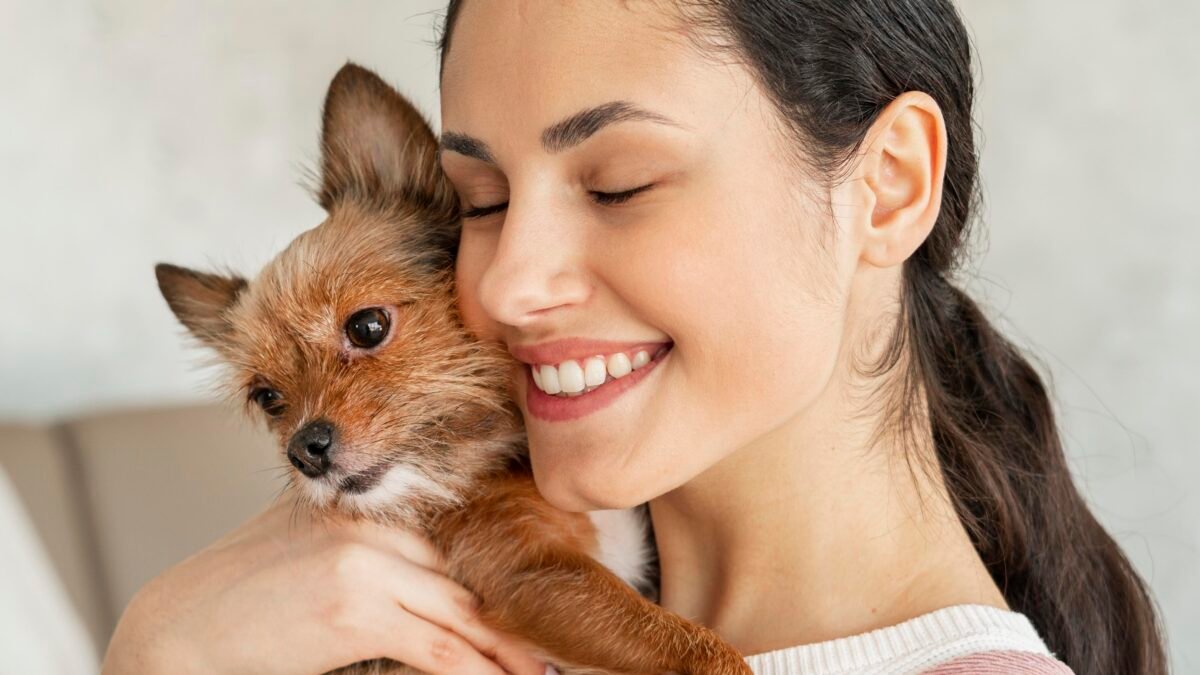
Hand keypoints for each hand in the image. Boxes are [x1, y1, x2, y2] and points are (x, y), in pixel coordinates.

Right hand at [103, 494, 545, 674]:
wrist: (175, 629)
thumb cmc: (241, 596)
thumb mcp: (310, 546)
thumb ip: (369, 545)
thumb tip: (431, 576)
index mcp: (366, 505)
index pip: (453, 544)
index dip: (498, 582)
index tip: (534, 607)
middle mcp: (372, 523)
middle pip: (467, 577)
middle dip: (513, 619)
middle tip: (555, 647)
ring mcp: (366, 561)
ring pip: (464, 614)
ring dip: (509, 652)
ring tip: (545, 674)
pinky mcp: (356, 609)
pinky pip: (439, 648)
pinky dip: (478, 672)